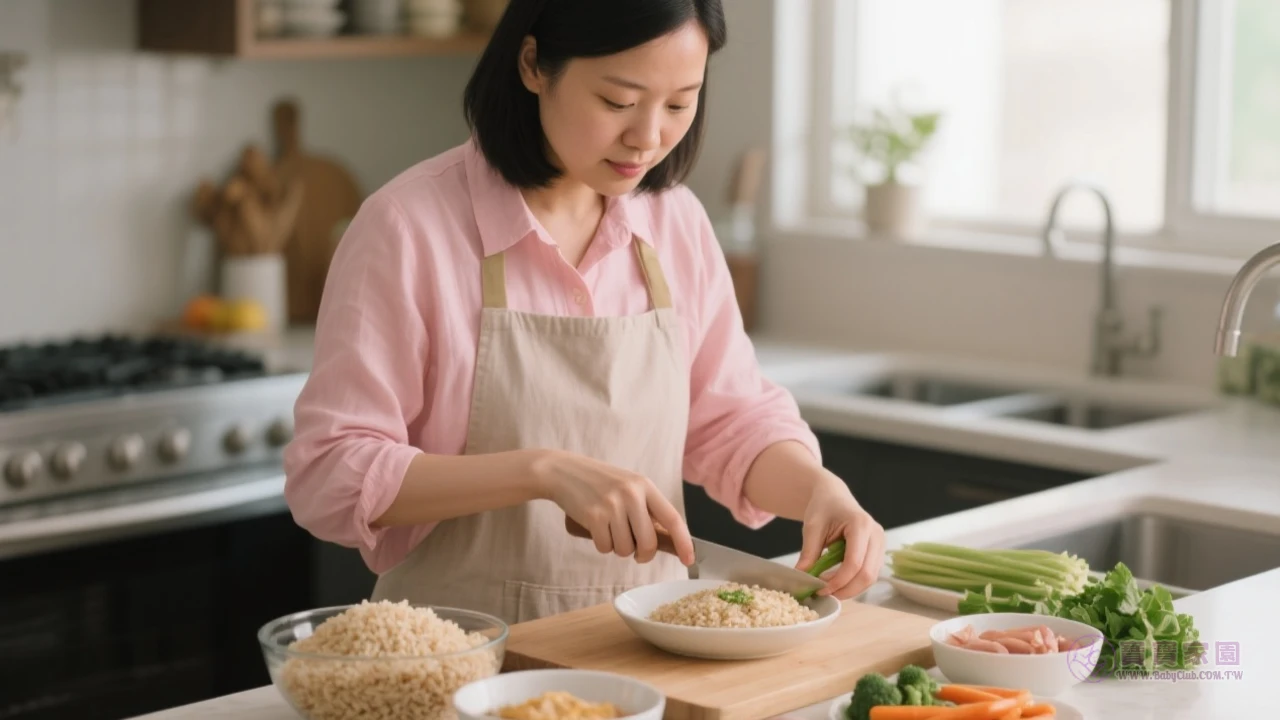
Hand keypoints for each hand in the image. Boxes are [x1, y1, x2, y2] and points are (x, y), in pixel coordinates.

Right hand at [532, 449, 695, 565]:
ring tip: (609, 531)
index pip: (672, 518)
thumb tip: (666, 540)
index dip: (684, 542)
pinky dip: (601, 545)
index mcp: (645, 485)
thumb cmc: (597, 482)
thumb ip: (645, 507)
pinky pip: (605, 547)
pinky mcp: (594, 516)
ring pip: (625, 549)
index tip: (689, 559)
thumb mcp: (627, 486)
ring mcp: (612, 505)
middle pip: (648, 543)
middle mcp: (632, 494)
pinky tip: (595, 529)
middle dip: (642, 555)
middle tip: (635, 553)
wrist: (562, 471)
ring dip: (617, 548)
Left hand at [794, 475, 884, 599]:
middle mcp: (876, 534)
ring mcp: (880, 543)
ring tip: (828, 588)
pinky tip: (836, 581)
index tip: (820, 589)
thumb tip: (802, 577)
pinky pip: (869, 573)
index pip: (854, 562)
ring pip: (871, 577)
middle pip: (867, 574)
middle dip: (846, 590)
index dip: (838, 581)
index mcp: (861, 524)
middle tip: (824, 594)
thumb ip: (809, 552)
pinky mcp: (878, 551)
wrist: (833, 496)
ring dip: (850, 588)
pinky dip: (854, 582)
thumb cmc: (823, 507)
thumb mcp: (812, 527)